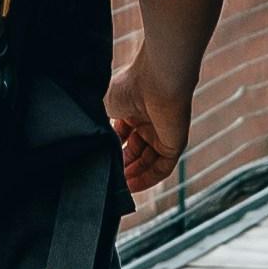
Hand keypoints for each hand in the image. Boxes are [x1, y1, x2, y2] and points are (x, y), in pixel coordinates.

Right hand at [105, 61, 186, 205]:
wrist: (158, 80)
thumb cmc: (130, 86)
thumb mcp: (105, 106)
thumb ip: (99, 125)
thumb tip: (92, 143)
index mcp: (133, 109)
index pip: (123, 137)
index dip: (112, 151)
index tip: (101, 163)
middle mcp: (148, 122)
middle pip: (136, 152)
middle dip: (122, 167)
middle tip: (108, 180)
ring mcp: (162, 134)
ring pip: (148, 162)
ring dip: (133, 177)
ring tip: (117, 188)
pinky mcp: (174, 144)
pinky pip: (162, 168)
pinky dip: (147, 179)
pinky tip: (131, 187)